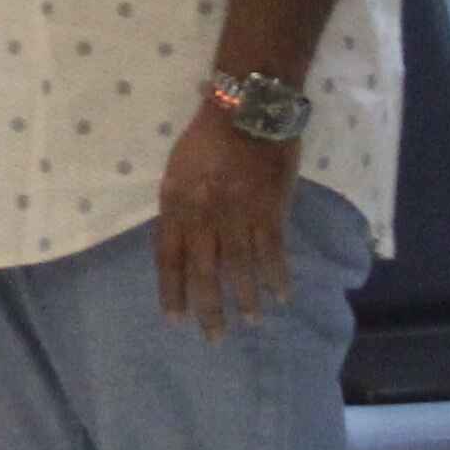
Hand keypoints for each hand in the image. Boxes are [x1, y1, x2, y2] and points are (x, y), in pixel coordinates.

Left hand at [152, 104, 298, 338]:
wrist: (247, 111)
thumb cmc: (207, 138)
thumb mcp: (176, 171)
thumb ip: (178, 208)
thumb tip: (180, 242)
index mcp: (176, 205)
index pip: (168, 259)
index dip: (172, 292)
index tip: (175, 320)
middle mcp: (204, 217)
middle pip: (204, 273)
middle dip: (209, 309)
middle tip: (213, 338)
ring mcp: (239, 216)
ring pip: (240, 269)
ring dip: (246, 299)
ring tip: (251, 321)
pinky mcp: (270, 211)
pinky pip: (273, 252)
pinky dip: (277, 277)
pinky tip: (281, 296)